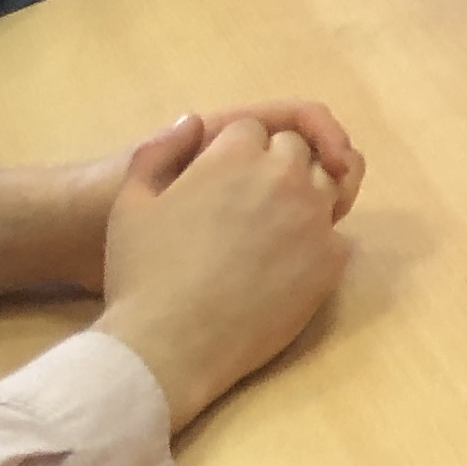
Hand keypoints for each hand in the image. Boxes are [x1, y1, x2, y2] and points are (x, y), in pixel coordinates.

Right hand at [91, 113, 358, 429]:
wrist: (168, 344)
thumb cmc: (141, 274)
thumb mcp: (131, 203)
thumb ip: (160, 151)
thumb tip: (192, 121)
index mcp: (235, 155)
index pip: (254, 131)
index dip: (237, 153)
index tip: (221, 182)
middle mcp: (283, 176)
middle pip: (296, 150)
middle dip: (276, 167)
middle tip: (248, 206)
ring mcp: (314, 215)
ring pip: (325, 186)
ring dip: (304, 198)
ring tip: (271, 232)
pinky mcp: (331, 257)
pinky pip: (336, 234)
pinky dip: (315, 243)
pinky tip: (285, 265)